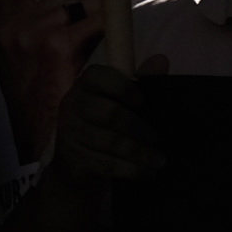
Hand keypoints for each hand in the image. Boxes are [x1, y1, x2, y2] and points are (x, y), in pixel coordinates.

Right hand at [0, 0, 103, 162]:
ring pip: (92, 6)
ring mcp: (31, 32)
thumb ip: (63, 28)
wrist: (48, 145)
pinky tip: (99, 68)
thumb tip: (93, 5)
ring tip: (90, 67)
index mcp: (4, 22)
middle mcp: (11, 22)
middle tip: (88, 52)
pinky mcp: (56, 44)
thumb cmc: (51, 102)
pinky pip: (104, 25)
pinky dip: (114, 41)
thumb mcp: (45, 59)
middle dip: (95, 14)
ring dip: (105, 31)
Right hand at [51, 53, 172, 185]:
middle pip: (107, 113)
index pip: (98, 76)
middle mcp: (73, 105)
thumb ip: (142, 80)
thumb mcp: (123, 100)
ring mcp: (70, 132)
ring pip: (109, 142)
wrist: (76, 163)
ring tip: (160, 160)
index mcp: (86, 85)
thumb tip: (161, 59)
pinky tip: (148, 172)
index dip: (122, 87)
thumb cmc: (106, 124)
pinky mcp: (73, 158)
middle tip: (156, 137)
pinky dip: (131, 170)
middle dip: (137, 127)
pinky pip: (106, 164)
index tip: (142, 101)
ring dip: (139, 153)